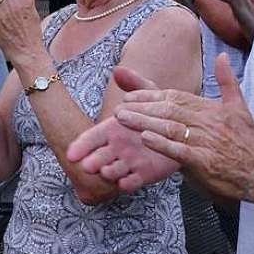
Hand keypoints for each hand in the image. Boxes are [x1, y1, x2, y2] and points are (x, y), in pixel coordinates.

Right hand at [66, 66, 180, 191]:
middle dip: (93, 161)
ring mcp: (129, 162)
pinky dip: (128, 183)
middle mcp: (117, 148)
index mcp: (113, 129)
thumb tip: (118, 70)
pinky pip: (134, 181)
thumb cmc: (159, 112)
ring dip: (109, 173)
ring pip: (114, 170)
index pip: (92, 137)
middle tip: (87, 166)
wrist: (182, 130)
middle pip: (99, 156)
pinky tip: (125, 183)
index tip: (71, 154)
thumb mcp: (150, 95)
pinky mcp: (144, 174)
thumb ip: (134, 84)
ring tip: (107, 172)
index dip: (82, 145)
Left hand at [113, 53, 253, 204]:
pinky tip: (145, 139)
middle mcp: (208, 122)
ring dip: (144, 122)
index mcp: (212, 108)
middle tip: (119, 106)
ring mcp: (207, 141)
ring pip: (171, 127)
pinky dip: (162, 144)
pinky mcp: (206, 162)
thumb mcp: (240, 108)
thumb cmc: (250, 142)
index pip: (176, 97)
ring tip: (123, 119)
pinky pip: (180, 151)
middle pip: (169, 109)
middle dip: (141, 107)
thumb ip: (227, 82)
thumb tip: (222, 56)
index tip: (130, 94)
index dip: (151, 95)